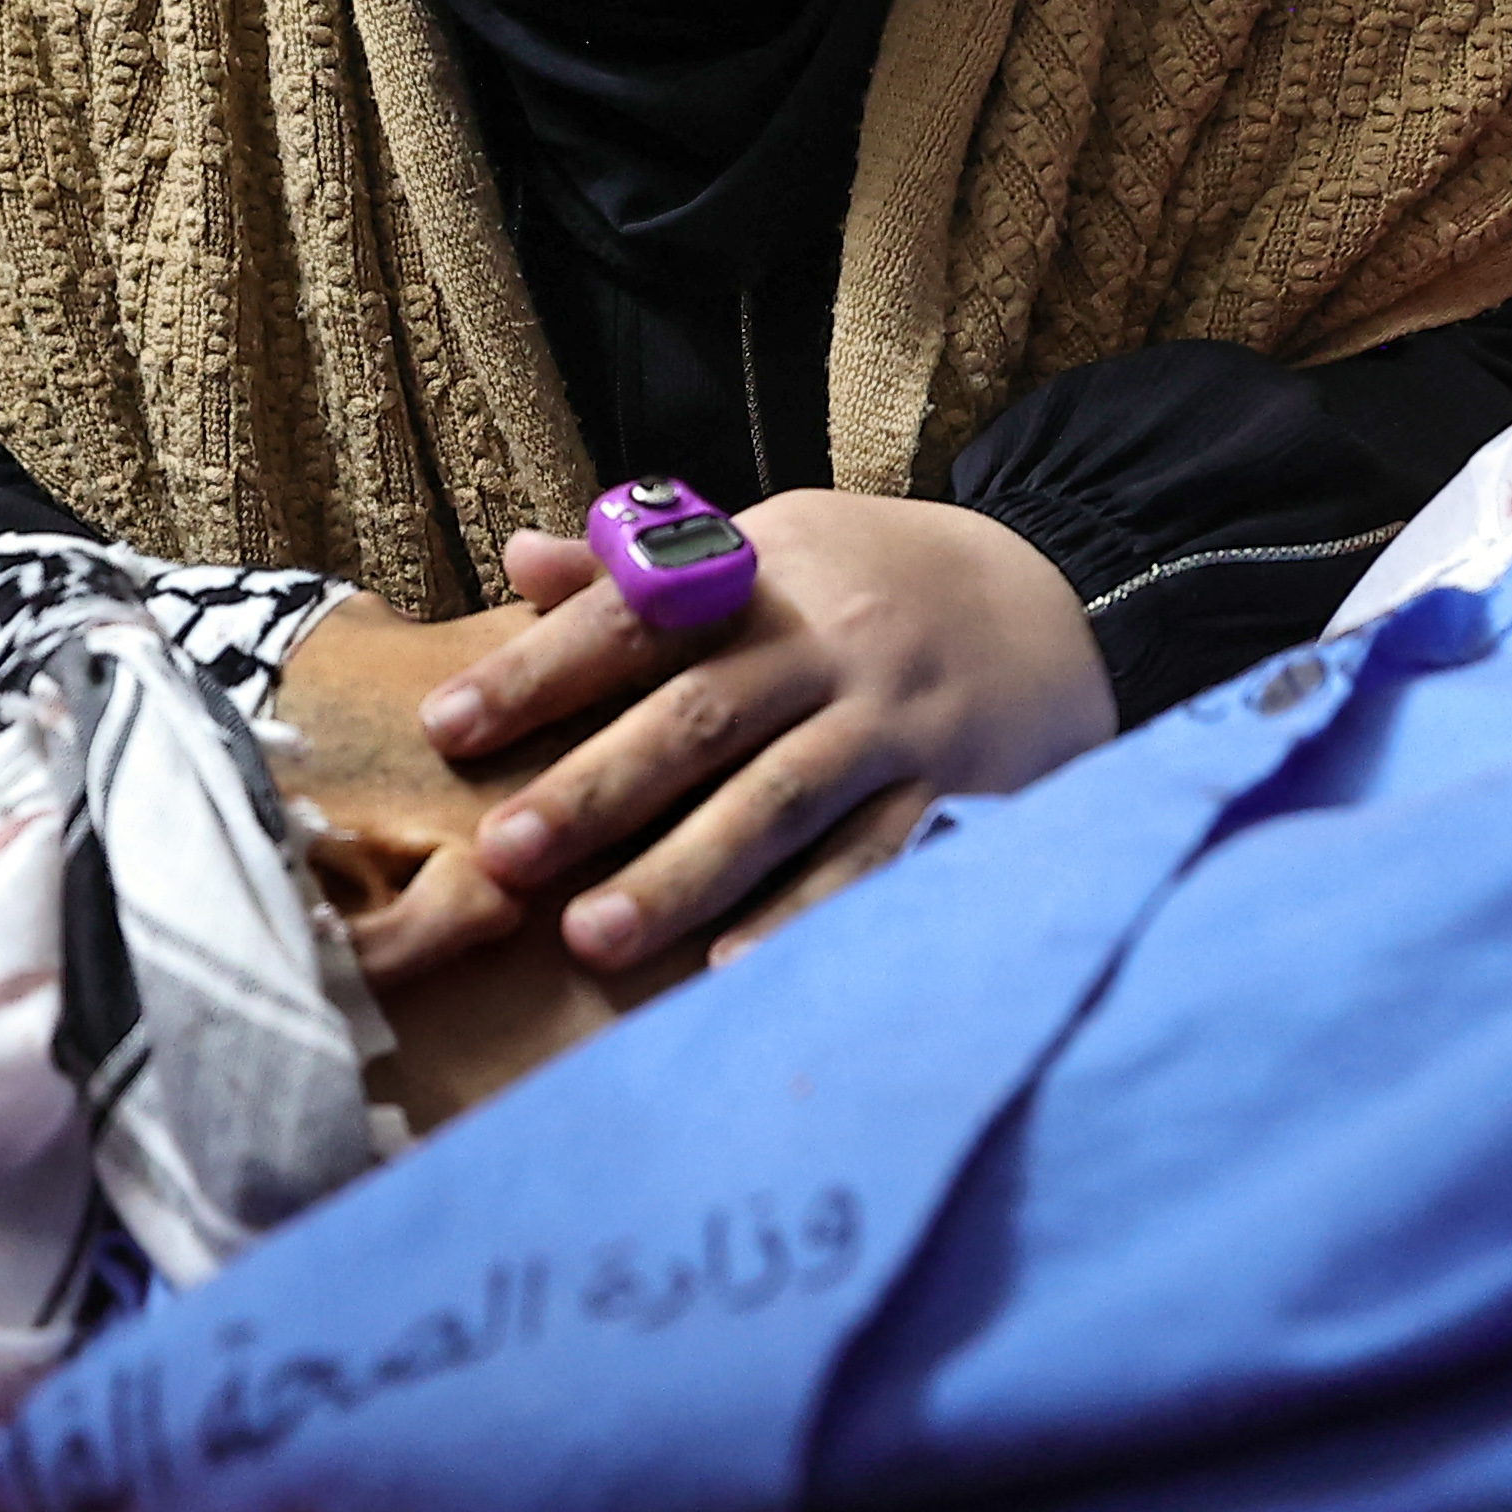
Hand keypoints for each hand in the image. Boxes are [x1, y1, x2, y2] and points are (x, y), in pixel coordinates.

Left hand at [416, 491, 1114, 975]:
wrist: (1064, 602)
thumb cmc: (878, 583)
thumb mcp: (776, 544)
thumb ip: (650, 568)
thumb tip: (520, 560)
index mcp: (767, 572)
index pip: (636, 617)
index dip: (539, 670)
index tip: (448, 727)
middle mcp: (830, 643)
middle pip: (700, 717)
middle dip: (595, 788)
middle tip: (501, 856)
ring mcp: (895, 723)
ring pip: (780, 801)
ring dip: (683, 871)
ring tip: (592, 937)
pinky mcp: (953, 792)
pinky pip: (873, 861)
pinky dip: (805, 915)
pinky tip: (734, 968)